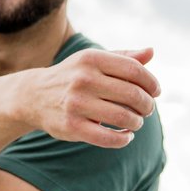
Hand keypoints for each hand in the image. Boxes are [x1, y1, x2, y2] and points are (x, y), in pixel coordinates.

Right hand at [17, 47, 160, 149]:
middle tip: (148, 109)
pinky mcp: (71, 126)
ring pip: (124, 117)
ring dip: (137, 122)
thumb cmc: (74, 76)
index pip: (134, 70)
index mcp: (92, 58)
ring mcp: (76, 103)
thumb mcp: (94, 61)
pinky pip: (107, 137)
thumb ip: (124, 57)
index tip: (156, 92)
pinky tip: (126, 136)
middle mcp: (84, 79)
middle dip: (147, 105)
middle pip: (133, 94)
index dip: (151, 82)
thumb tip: (151, 51)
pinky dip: (123, 139)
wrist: (33, 96)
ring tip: (136, 122)